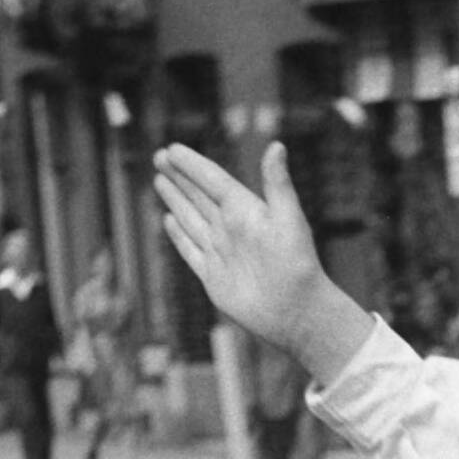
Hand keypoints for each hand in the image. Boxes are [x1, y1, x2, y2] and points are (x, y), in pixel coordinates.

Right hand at [152, 143, 370, 386]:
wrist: (297, 313)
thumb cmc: (298, 266)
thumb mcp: (289, 219)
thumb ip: (278, 184)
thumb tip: (277, 145)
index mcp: (246, 211)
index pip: (214, 180)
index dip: (193, 165)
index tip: (173, 149)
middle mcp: (232, 229)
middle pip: (198, 196)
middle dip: (179, 176)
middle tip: (160, 156)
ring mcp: (221, 252)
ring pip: (191, 218)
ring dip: (175, 199)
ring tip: (160, 179)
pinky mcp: (213, 276)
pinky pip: (191, 250)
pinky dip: (178, 235)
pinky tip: (169, 219)